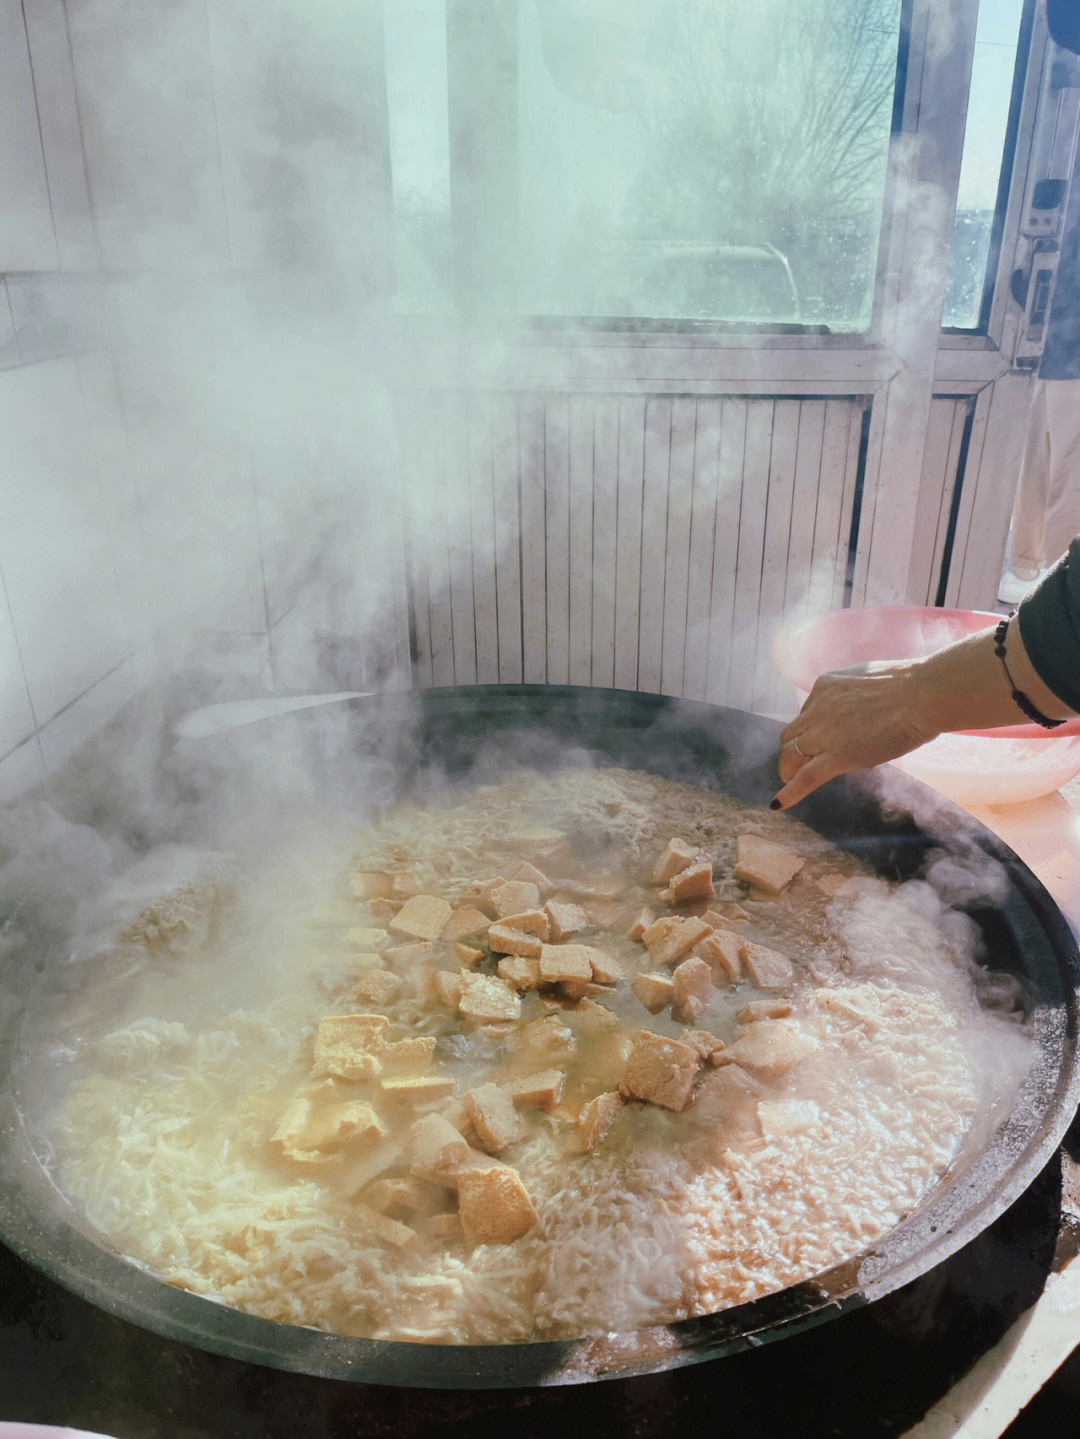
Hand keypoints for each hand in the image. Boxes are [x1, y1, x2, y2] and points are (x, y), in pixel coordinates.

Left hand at [773, 661, 935, 808]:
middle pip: (791, 735)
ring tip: (789, 781)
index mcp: (824, 687)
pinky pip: (806, 778)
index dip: (811, 730)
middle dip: (793, 751)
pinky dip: (789, 793)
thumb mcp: (868, 681)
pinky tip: (777, 805)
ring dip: (788, 769)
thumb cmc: (910, 686)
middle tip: (799, 764)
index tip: (821, 740)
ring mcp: (825, 733)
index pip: (806, 713)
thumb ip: (853, 696)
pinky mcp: (838, 756)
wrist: (922, 694)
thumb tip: (857, 707)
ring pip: (791, 754)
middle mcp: (817, 708)